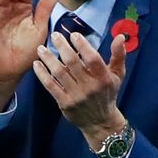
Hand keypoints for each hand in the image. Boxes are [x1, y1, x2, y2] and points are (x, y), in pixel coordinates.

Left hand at [33, 31, 127, 148]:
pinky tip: (37, 64)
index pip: (92, 58)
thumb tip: (120, 37)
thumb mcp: (118, 75)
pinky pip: (51, 86)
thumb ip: (119, 55)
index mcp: (104, 78)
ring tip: (41, 48)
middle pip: (73, 63)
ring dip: (48, 59)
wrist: (100, 122)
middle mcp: (90, 86)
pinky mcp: (65, 103)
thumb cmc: (108, 93)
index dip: (82, 45)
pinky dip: (42, 74)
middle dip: (62, 47)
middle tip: (55, 35)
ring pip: (59, 73)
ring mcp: (76, 95)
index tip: (74, 35)